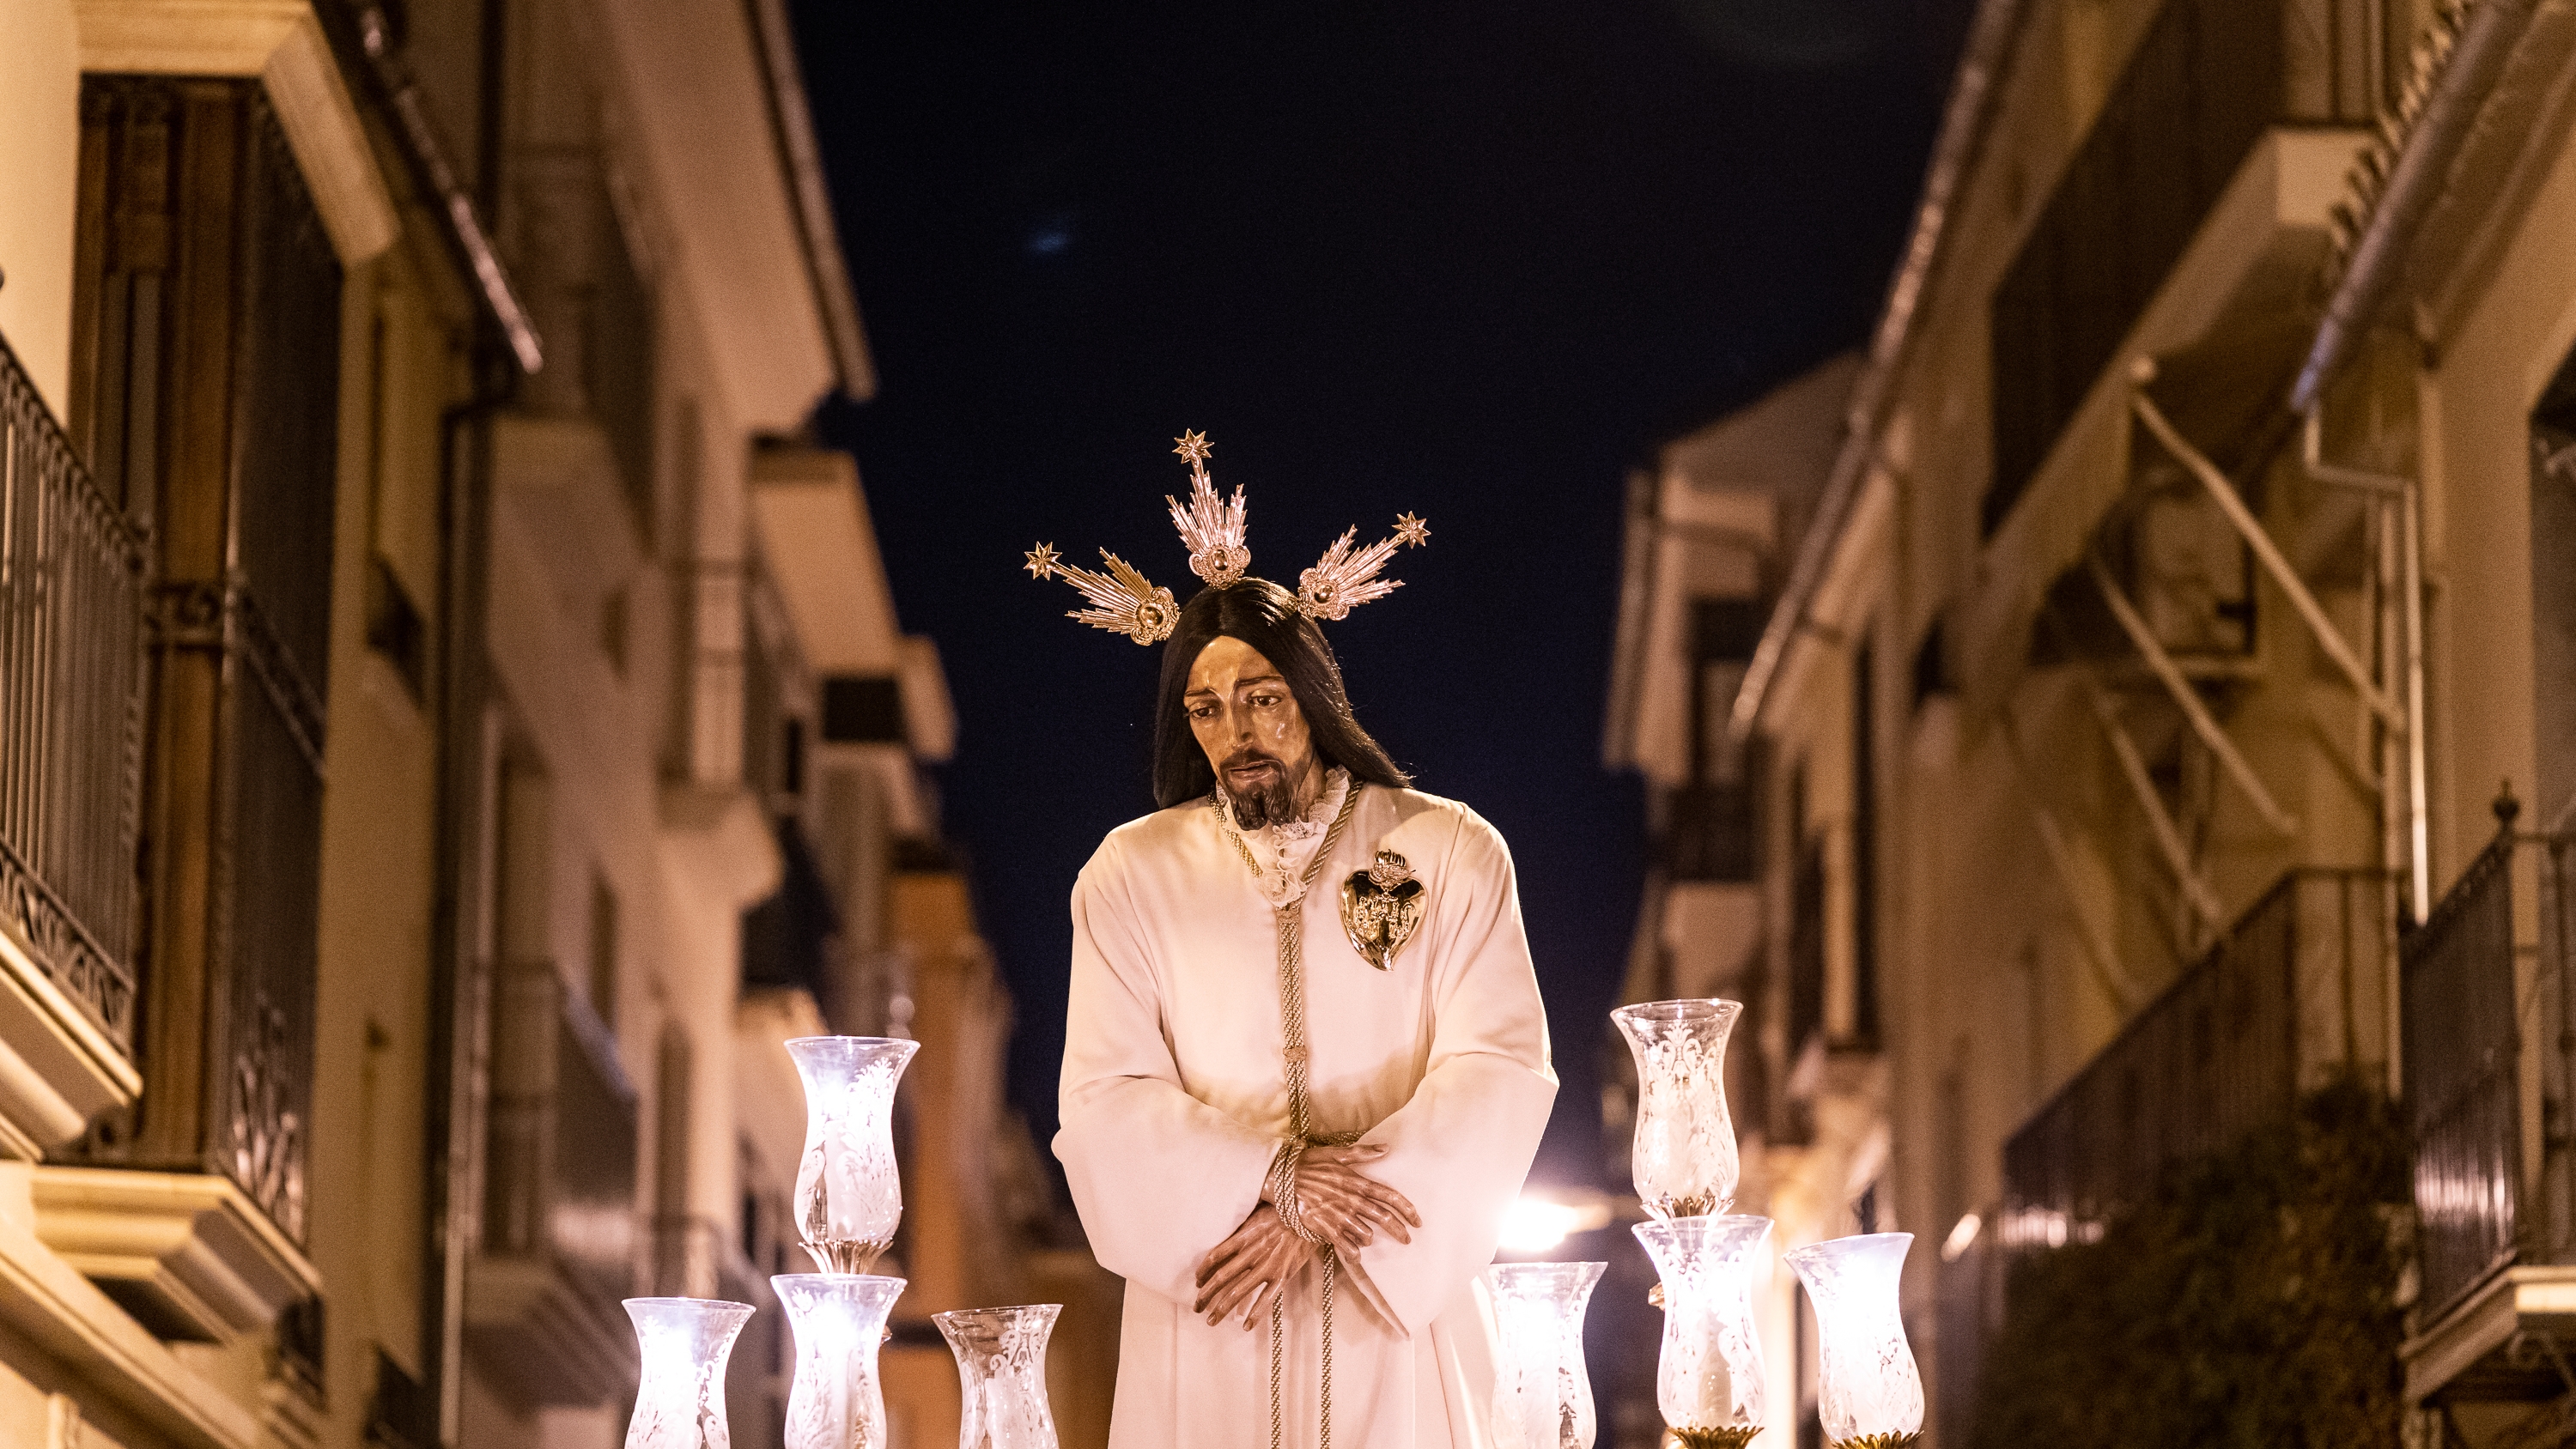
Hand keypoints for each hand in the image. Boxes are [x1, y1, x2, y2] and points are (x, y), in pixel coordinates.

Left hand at [1193, 1205, 1312, 1328]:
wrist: (1310, 1215)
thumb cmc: (1282, 1211)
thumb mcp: (1256, 1215)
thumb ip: (1240, 1230)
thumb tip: (1224, 1243)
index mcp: (1243, 1236)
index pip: (1214, 1257)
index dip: (1202, 1272)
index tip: (1198, 1282)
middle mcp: (1251, 1253)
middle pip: (1221, 1278)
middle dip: (1205, 1296)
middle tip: (1196, 1307)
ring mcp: (1267, 1266)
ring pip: (1238, 1292)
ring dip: (1221, 1308)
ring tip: (1211, 1320)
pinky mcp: (1282, 1275)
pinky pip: (1266, 1299)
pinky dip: (1255, 1314)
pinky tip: (1245, 1326)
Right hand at [1268, 1143, 1421, 1250]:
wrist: (1281, 1176)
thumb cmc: (1309, 1163)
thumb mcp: (1336, 1153)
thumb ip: (1363, 1153)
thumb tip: (1386, 1149)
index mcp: (1356, 1181)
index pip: (1389, 1196)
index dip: (1407, 1209)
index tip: (1418, 1221)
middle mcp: (1351, 1200)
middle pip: (1383, 1218)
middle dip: (1399, 1230)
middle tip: (1407, 1240)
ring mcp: (1338, 1215)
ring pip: (1366, 1234)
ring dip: (1369, 1238)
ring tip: (1367, 1239)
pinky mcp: (1324, 1227)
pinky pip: (1346, 1246)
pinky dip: (1353, 1253)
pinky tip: (1356, 1256)